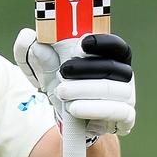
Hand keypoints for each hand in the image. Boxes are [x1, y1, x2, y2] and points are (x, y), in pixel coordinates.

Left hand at [14, 29, 134, 138]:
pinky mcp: (126, 117)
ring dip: (86, 90)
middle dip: (86, 69)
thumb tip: (29, 36)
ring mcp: (127, 97)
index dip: (104, 43)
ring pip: (112, 90)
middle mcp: (124, 75)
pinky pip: (117, 112)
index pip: (117, 46)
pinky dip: (95, 109)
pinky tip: (74, 109)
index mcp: (111, 57)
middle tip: (62, 71)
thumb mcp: (44, 70)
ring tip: (62, 93)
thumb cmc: (61, 86)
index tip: (82, 43)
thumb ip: (34, 53)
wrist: (68, 120)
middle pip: (112, 67)